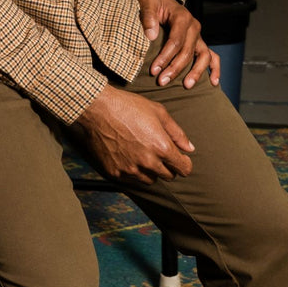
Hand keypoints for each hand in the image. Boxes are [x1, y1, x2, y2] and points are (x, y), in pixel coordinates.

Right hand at [74, 85, 194, 183]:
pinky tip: (127, 154)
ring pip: (149, 179)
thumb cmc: (129, 106)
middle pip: (168, 176)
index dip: (184, 163)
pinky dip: (132, 170)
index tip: (180, 159)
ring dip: (151, 170)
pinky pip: (130, 178)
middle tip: (159, 152)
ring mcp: (130, 169)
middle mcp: (147, 162)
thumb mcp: (159, 113)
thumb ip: (177, 133)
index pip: (183, 169)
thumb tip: (189, 148)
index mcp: (161, 148)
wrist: (98, 109)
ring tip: (142, 153)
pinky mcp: (115, 172)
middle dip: (168, 166)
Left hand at [138, 0, 220, 88]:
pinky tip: (213, 82)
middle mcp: (194, 27)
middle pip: (188, 52)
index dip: (165, 57)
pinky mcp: (200, 44)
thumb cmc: (154, 3)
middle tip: (162, 81)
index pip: (176, 41)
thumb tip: (151, 35)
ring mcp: (199, 37)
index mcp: (182, 17)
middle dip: (175, 68)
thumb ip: (148, 16)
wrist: (161, 2)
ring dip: (196, 72)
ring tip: (187, 86)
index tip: (154, 70)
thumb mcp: (147, 2)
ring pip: (204, 56)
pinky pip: (212, 57)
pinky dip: (214, 69)